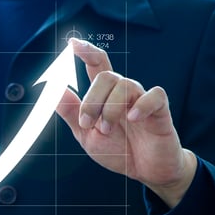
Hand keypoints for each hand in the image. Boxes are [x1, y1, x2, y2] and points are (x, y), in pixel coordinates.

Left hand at [56, 39, 196, 207]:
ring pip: (125, 85)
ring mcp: (142, 99)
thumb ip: (71, 113)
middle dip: (91, 100)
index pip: (96, 64)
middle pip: (105, 75)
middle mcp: (124, 92)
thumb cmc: (118, 150)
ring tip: (107, 130)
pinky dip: (141, 106)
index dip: (86, 51)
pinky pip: (154, 95)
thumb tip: (53, 90)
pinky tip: (132, 119)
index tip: (72, 43)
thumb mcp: (86, 135)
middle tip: (88, 125)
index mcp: (105, 95)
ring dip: (110, 109)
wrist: (145, 171)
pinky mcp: (161, 111)